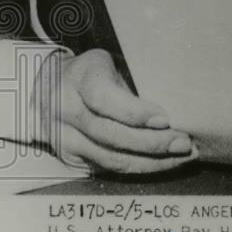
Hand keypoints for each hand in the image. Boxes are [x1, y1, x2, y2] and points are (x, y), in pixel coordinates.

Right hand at [33, 48, 196, 174]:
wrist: (47, 84)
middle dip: (152, 143)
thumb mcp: (110, 64)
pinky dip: (139, 167)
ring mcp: (62, 136)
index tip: (166, 120)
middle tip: (184, 143)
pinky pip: (108, 167)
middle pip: (110, 134)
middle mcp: (64, 109)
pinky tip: (163, 162)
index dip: (136, 113)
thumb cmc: (93, 72)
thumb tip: (176, 108)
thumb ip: (133, 84)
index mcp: (78, 78)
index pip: (104, 99)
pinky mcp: (68, 156)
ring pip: (110, 158)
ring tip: (181, 156)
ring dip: (151, 161)